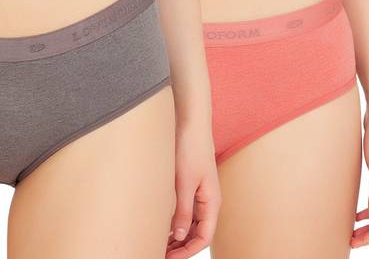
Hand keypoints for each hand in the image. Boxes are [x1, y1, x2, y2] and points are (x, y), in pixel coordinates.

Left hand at [167, 123, 220, 258]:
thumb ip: (182, 211)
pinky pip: (183, 210)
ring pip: (189, 223)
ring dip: (175, 235)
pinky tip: (158, 224)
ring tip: (156, 242)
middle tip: (158, 253)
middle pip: (196, 233)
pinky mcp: (188, 185)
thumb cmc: (190, 148)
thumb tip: (178, 237)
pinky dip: (172, 220)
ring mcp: (198, 193)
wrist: (188, 122)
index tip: (168, 258)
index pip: (204, 237)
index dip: (188, 251)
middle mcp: (207, 201)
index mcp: (211, 202)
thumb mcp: (184, 183)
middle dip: (180, 247)